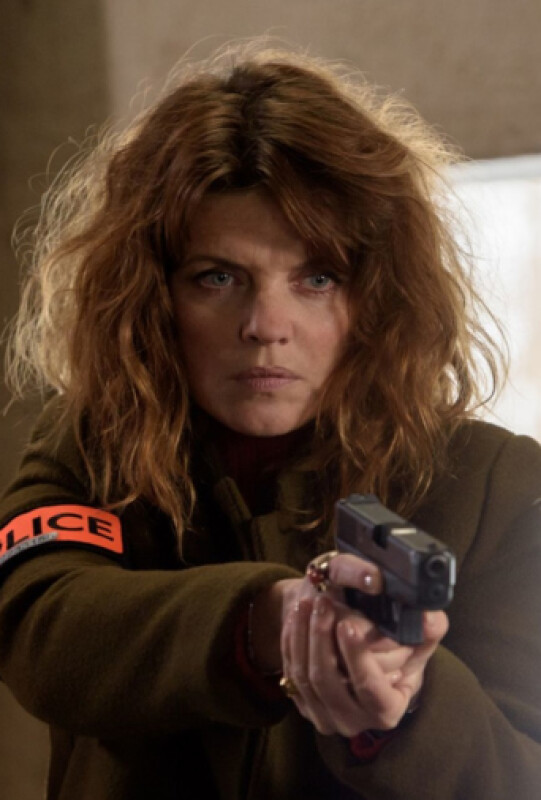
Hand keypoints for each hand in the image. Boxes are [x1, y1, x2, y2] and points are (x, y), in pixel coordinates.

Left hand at [250, 554, 447, 736]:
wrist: (364, 652)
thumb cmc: (394, 644)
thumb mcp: (417, 635)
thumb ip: (428, 626)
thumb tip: (429, 619)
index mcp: (387, 709)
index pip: (370, 689)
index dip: (358, 658)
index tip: (348, 625)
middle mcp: (356, 721)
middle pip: (329, 682)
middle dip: (322, 637)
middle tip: (323, 602)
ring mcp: (326, 717)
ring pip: (305, 677)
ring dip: (303, 634)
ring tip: (307, 603)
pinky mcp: (304, 705)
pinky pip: (290, 675)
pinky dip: (291, 643)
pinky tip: (296, 617)